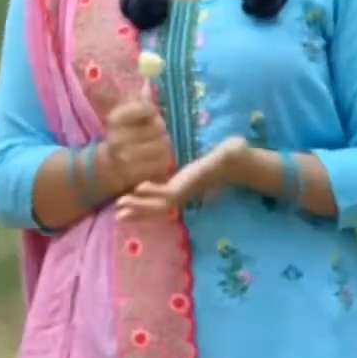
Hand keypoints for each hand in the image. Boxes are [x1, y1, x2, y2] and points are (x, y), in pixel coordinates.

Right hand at [100, 89, 174, 190]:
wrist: (105, 167)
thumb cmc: (119, 137)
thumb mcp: (123, 118)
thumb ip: (137, 102)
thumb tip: (149, 84)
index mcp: (115, 120)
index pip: (145, 108)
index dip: (151, 110)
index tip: (151, 113)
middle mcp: (118, 138)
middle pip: (158, 126)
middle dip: (160, 127)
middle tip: (156, 131)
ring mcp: (127, 158)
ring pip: (163, 144)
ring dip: (164, 143)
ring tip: (157, 143)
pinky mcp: (137, 173)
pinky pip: (163, 161)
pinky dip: (163, 158)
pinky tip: (156, 157)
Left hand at [116, 136, 246, 220]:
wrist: (236, 164)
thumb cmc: (233, 155)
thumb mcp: (232, 151)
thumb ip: (233, 150)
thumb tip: (237, 146)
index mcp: (194, 181)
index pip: (172, 193)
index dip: (156, 192)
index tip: (139, 188)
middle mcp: (186, 190)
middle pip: (161, 205)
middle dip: (141, 208)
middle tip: (119, 210)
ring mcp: (182, 191)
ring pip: (158, 206)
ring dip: (139, 209)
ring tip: (119, 211)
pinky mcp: (178, 188)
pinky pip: (158, 199)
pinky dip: (144, 200)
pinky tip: (131, 198)